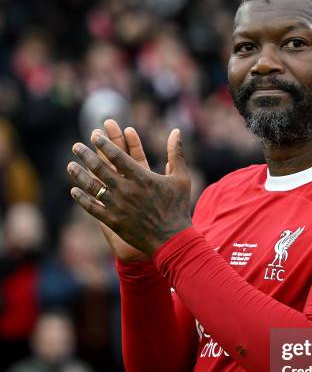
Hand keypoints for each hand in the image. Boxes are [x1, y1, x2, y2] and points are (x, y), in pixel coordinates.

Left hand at [67, 125, 191, 255]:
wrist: (172, 240)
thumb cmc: (178, 208)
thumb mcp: (181, 178)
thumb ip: (177, 153)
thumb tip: (177, 131)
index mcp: (142, 178)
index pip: (118, 156)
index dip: (104, 144)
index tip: (94, 135)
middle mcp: (127, 190)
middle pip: (100, 168)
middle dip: (86, 155)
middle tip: (76, 146)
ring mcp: (118, 206)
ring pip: (92, 186)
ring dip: (79, 174)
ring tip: (70, 165)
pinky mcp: (113, 221)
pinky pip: (92, 207)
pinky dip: (82, 198)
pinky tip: (74, 190)